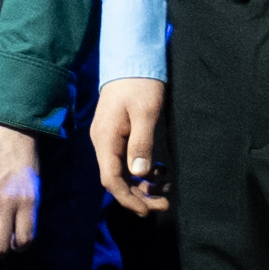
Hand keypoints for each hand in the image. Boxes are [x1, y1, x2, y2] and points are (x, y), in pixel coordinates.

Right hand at [89, 77, 167, 214]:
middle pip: (116, 179)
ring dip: (142, 185)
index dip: (128, 198)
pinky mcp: (118, 134)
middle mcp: (103, 142)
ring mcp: (109, 138)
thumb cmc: (140, 84)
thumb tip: (139, 173)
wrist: (132, 58)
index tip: (147, 210)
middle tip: (164, 205)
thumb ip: (142, 143)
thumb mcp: (145, 112)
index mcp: (105, 139)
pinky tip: (159, 172)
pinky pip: (127, 160)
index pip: (111, 179)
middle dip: (138, 196)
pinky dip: (142, 171)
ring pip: (122, 172)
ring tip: (165, 190)